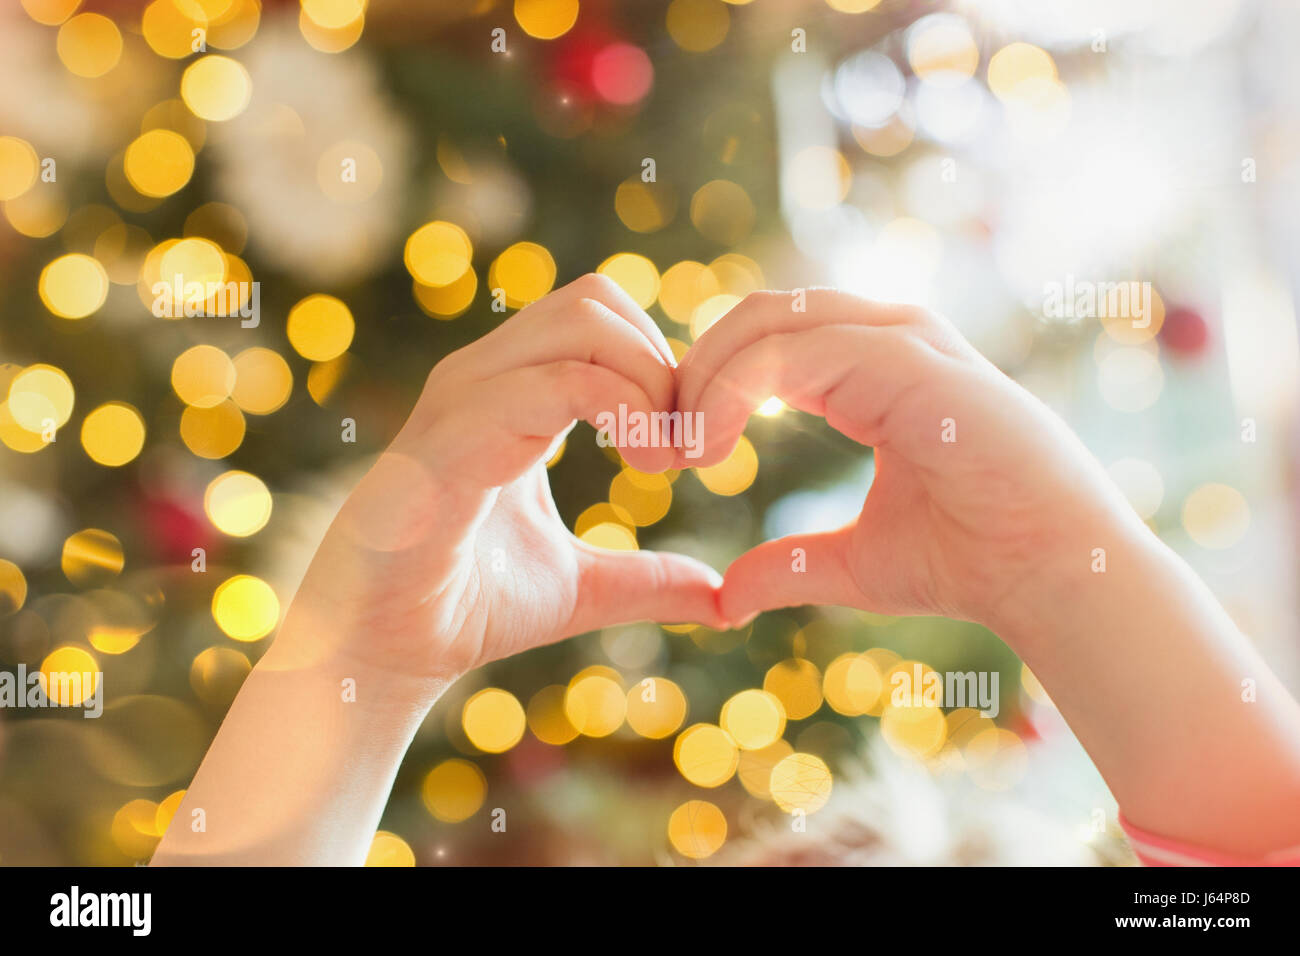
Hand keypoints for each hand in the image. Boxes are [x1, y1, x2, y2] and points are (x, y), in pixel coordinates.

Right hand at [284, 274, 724, 686]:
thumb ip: (649, 582)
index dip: (663, 366)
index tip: (692, 448)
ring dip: (648, 380)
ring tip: (665, 459)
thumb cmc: (466, 607)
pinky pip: (551, 383)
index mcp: (511, 395)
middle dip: (663, 362)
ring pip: (581, 321)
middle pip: (596, 298)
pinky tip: (642, 463)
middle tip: (685, 449)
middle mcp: (484, 379)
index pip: (601, 318)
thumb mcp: (583, 589)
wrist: (381, 653)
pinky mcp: (451, 440)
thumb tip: (724, 600)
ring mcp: (463, 400)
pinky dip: (620, 408)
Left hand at [673, 289, 1142, 632]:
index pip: (763, 338)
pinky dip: (740, 388)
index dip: (706, 385)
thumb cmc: (967, 560)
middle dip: (695, 372)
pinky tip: (711, 446)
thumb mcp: (853, 562)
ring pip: (770, 319)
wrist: (1049, 577)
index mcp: (870, 368)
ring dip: (708, 378)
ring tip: (682, 450)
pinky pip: (802, 349)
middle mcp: (886, 338)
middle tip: (662, 445)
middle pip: (756, 315)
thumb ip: (789, 565)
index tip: (673, 452)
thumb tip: (723, 597)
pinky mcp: (914, 362)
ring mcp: (905, 340)